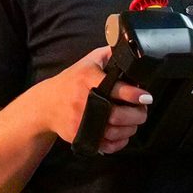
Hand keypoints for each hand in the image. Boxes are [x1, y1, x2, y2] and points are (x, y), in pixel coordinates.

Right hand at [36, 47, 151, 154]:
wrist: (47, 105)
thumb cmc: (71, 81)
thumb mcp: (88, 61)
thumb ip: (108, 53)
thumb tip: (129, 47)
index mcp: (87, 79)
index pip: (116, 88)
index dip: (135, 94)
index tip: (146, 96)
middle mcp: (84, 101)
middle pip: (118, 115)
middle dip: (138, 114)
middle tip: (143, 110)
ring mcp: (81, 121)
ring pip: (115, 132)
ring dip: (131, 128)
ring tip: (134, 121)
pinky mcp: (80, 136)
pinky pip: (106, 145)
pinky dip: (119, 143)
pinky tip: (123, 135)